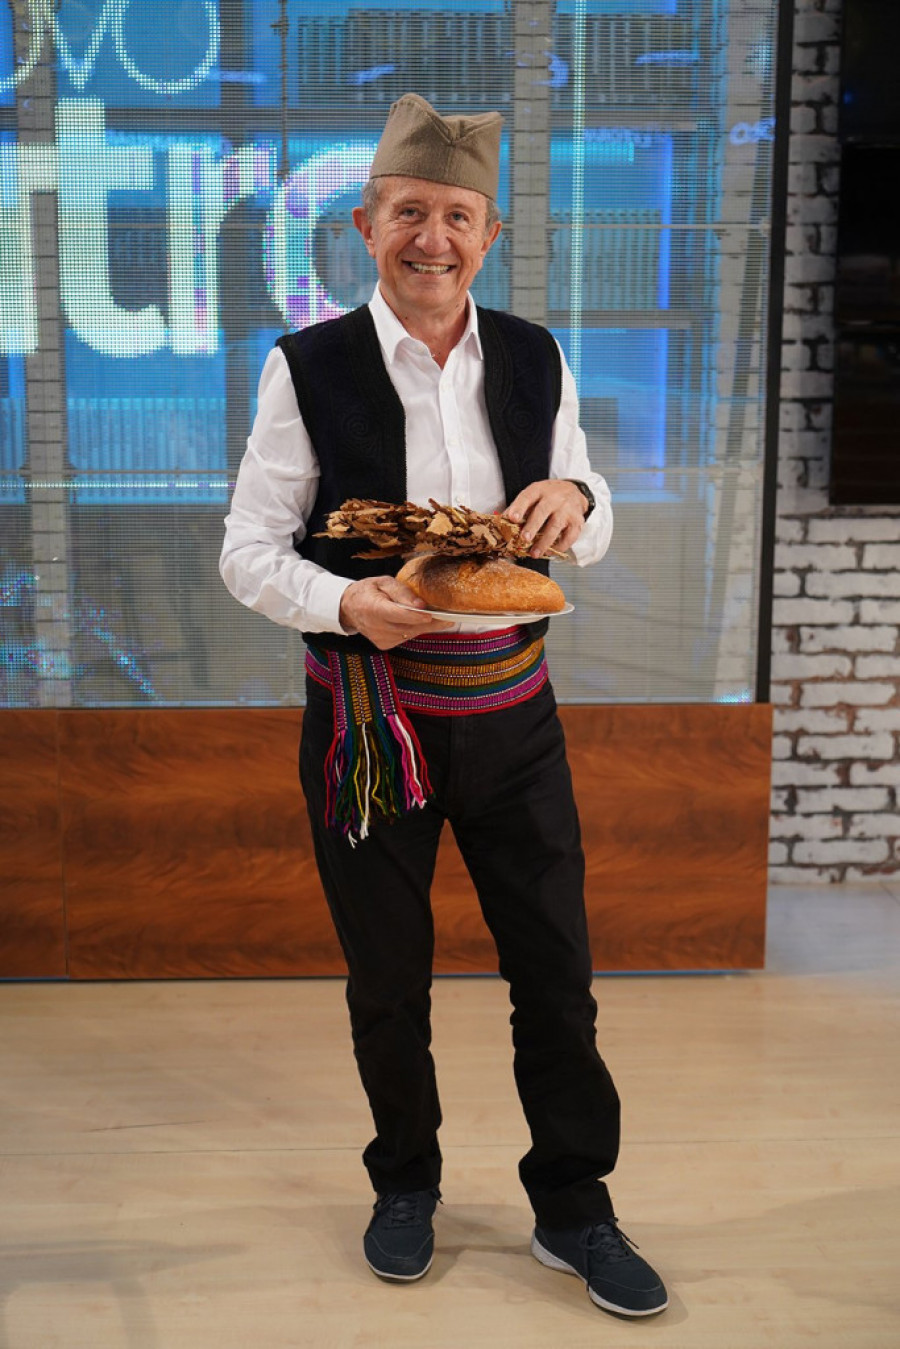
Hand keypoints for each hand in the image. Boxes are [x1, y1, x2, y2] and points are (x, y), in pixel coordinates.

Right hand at [338, 575, 452, 649]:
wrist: (350, 608)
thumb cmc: (369, 591)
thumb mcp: (384, 582)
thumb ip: (402, 592)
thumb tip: (421, 604)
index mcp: (372, 608)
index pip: (397, 614)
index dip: (415, 616)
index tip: (431, 615)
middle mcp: (375, 626)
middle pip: (408, 627)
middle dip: (430, 624)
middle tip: (449, 619)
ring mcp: (379, 638)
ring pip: (409, 634)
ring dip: (424, 627)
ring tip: (440, 619)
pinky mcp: (383, 645)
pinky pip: (405, 638)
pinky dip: (413, 631)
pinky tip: (418, 623)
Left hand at [505, 479, 588, 557]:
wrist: (573, 491)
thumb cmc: (548, 497)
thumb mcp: (533, 495)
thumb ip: (519, 507)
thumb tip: (502, 522)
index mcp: (539, 490)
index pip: (527, 497)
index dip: (519, 507)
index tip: (512, 518)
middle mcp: (554, 498)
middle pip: (542, 512)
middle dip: (532, 526)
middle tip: (524, 539)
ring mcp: (567, 509)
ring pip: (555, 526)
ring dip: (544, 542)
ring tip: (534, 553)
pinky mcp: (577, 521)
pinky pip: (570, 536)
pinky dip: (560, 546)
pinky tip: (550, 551)